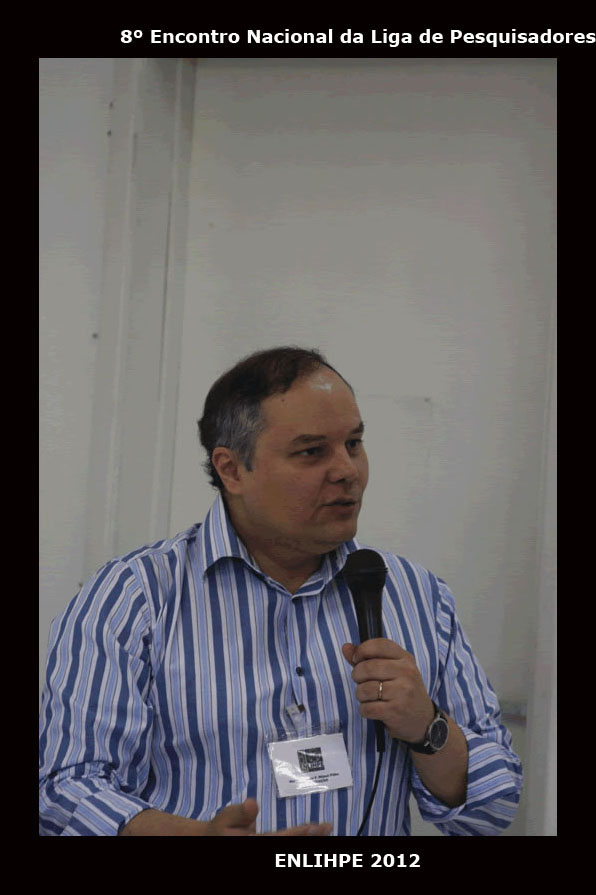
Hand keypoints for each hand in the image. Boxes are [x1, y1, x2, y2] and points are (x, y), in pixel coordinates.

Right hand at [120, 801, 332, 835]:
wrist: (210, 841)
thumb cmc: (220, 828)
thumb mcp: (226, 817)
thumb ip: (240, 811)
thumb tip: (253, 804)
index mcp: (255, 844)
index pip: (281, 839)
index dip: (299, 834)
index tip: (315, 827)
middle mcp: (263, 850)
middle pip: (289, 847)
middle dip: (310, 838)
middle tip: (328, 826)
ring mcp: (265, 852)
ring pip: (289, 849)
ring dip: (307, 841)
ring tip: (324, 829)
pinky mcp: (266, 849)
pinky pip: (285, 847)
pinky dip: (298, 841)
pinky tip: (309, 835)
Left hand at [342, 639, 434, 743]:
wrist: (423, 720)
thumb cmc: (403, 691)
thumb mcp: (392, 670)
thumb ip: (368, 658)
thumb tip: (345, 647)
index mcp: (405, 658)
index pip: (379, 645)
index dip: (362, 650)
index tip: (357, 659)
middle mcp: (406, 672)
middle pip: (368, 667)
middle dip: (357, 675)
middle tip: (361, 681)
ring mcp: (402, 692)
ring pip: (365, 689)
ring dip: (360, 694)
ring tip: (368, 697)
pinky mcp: (396, 711)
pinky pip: (367, 707)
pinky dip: (364, 709)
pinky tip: (372, 709)